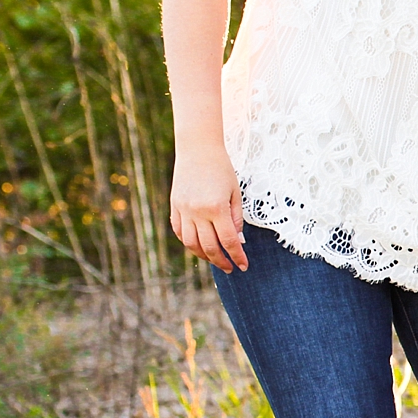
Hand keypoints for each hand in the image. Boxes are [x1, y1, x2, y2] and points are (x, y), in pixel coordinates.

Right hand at [170, 149, 248, 272]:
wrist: (198, 149)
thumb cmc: (222, 169)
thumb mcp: (235, 193)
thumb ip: (236, 219)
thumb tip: (237, 242)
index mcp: (217, 208)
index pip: (229, 241)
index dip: (237, 257)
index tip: (243, 266)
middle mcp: (198, 211)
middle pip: (209, 247)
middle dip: (221, 261)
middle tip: (230, 268)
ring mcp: (183, 210)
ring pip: (191, 243)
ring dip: (204, 256)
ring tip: (215, 259)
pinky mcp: (175, 206)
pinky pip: (179, 232)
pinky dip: (188, 242)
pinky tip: (199, 246)